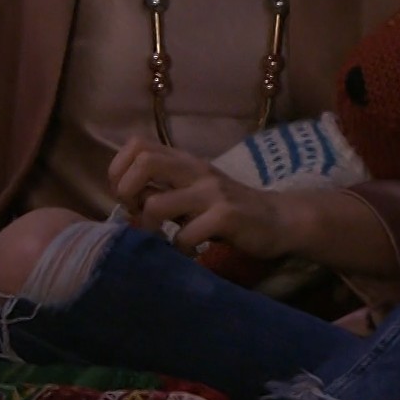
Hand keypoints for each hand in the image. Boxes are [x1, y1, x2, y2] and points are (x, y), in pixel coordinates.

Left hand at [107, 136, 294, 258]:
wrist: (279, 219)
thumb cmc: (228, 208)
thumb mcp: (194, 191)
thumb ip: (164, 189)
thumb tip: (125, 200)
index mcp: (185, 161)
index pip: (137, 145)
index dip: (120, 170)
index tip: (128, 197)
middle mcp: (196, 170)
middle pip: (144, 163)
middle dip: (127, 192)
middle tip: (136, 215)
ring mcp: (211, 192)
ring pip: (157, 204)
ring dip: (149, 228)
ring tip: (161, 240)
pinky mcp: (226, 216)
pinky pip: (186, 235)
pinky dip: (180, 249)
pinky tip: (189, 253)